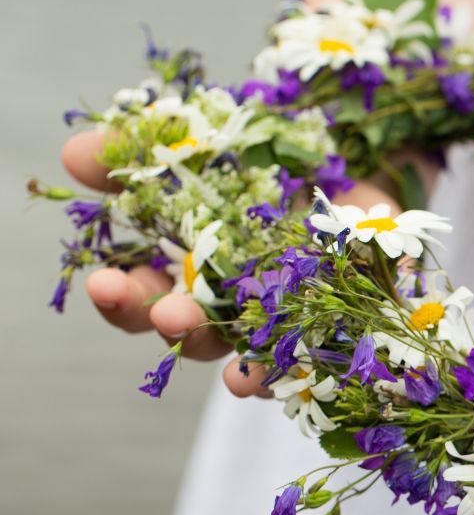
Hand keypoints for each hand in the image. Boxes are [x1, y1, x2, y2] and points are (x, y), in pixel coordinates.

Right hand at [60, 131, 410, 398]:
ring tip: (228, 360)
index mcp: (188, 266)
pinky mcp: (331, 319)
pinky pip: (307, 355)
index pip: (142, 296)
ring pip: (243, 349)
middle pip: (188, 330)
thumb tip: (74, 154)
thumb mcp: (209, 141)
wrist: (357, 163)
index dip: (120, 296)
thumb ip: (146, 152)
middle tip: (167, 314)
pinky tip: (265, 373)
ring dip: (229, 354)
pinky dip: (284, 368)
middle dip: (172, 323)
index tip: (102, 282)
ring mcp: (279, 316)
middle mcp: (229, 301)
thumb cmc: (269, 160)